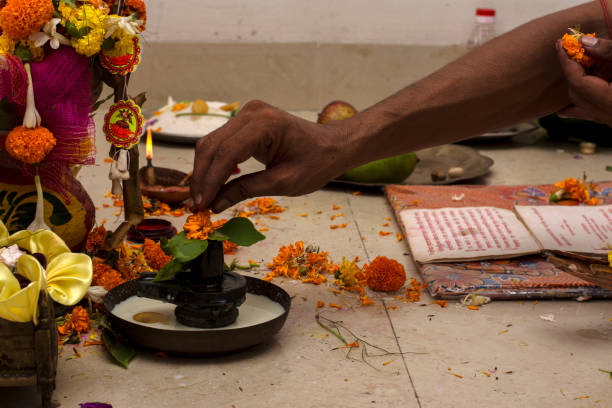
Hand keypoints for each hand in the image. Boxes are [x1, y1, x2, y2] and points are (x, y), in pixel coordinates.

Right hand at [190, 100, 352, 212]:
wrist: (332, 145)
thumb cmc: (316, 162)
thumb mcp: (283, 182)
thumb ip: (247, 190)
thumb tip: (215, 204)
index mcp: (265, 125)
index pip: (226, 153)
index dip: (209, 181)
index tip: (201, 204)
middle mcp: (251, 113)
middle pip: (212, 146)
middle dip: (201, 177)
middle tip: (196, 205)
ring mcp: (247, 113)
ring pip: (212, 143)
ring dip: (204, 171)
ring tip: (201, 198)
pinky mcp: (245, 120)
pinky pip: (221, 141)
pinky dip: (214, 163)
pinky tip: (212, 184)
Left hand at [555, 36, 611, 124]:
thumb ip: (608, 51)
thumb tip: (583, 42)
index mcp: (609, 100)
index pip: (577, 80)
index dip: (566, 61)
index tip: (559, 44)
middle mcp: (606, 113)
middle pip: (576, 92)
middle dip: (573, 70)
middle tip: (572, 49)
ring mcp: (608, 118)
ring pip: (579, 104)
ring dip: (575, 83)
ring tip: (579, 62)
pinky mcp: (610, 118)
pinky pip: (586, 115)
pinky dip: (574, 108)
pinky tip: (562, 111)